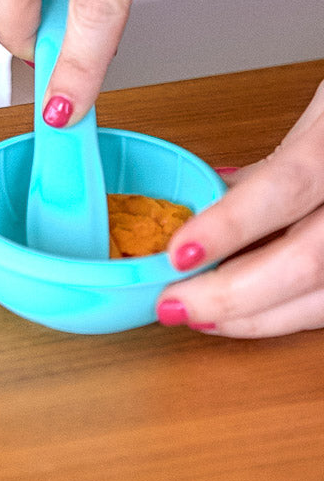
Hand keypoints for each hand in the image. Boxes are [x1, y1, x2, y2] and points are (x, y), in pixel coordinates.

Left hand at [157, 81, 323, 336]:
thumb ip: (278, 164)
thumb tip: (213, 197)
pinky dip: (291, 314)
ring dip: (258, 317)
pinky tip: (251, 315)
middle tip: (173, 304)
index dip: (229, 226)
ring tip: (202, 315)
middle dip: (232, 294)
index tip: (177, 252)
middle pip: (307, 261)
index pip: (287, 188)